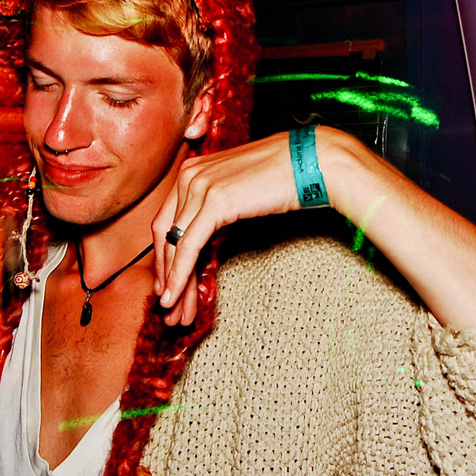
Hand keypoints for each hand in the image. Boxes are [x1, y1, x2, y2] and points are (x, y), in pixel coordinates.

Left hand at [151, 131, 303, 326]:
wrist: (310, 162)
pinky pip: (189, 246)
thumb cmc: (283, 177)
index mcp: (192, 170)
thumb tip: (204, 240)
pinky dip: (180, 274)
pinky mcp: (214, 202)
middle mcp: (189, 175)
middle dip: (165, 274)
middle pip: (165, 234)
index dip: (164, 257)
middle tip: (167, 307)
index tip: (167, 284)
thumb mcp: (237, 191)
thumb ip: (215, 209)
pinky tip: (177, 296)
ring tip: (174, 313)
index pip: (167, 221)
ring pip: (175, 245)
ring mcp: (199, 186)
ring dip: (173, 283)